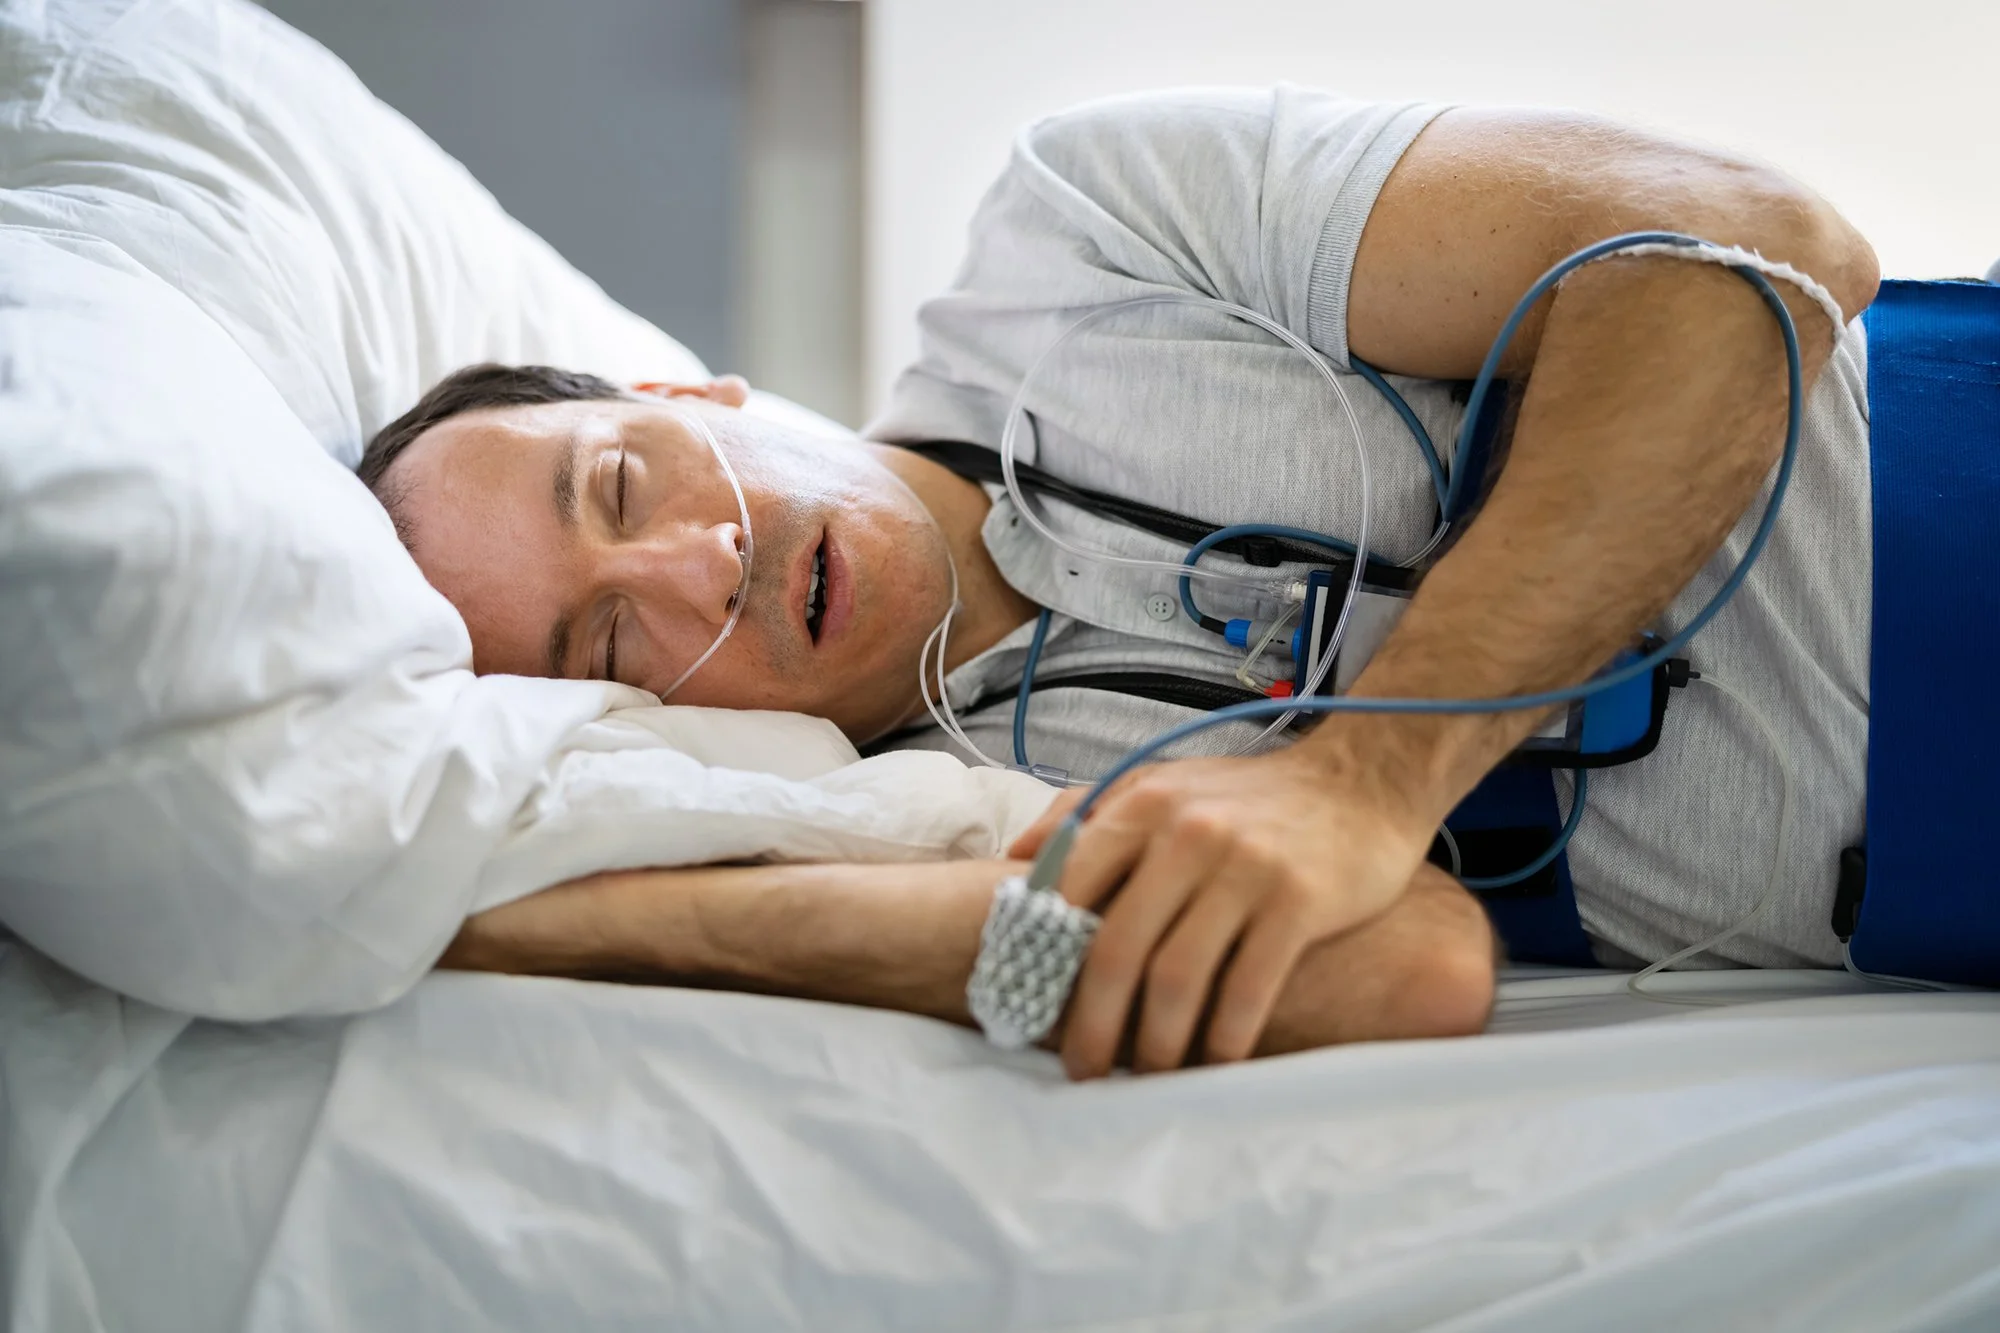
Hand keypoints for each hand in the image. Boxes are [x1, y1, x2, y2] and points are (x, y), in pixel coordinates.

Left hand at [1008, 746, 1437, 1078]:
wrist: (1363, 778)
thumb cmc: (1251, 796)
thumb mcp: (1162, 782)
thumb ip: (1085, 812)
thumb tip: (1013, 860)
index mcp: (1142, 804)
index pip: (1069, 891)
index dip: (1043, 960)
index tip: (1032, 1010)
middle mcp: (1187, 832)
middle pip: (1117, 949)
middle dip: (1092, 1024)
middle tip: (1084, 1071)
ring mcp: (1246, 866)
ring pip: (1178, 977)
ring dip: (1157, 1044)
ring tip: (1149, 1077)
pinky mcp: (1301, 900)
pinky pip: (1249, 988)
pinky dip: (1226, 1039)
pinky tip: (1217, 1065)